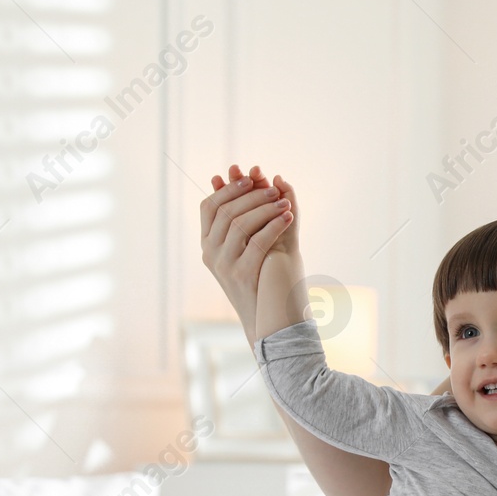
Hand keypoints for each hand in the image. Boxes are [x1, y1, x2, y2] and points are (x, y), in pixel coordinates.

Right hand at [200, 163, 297, 327]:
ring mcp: (223, 265)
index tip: (250, 177)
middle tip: (273, 189)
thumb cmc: (262, 278)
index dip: (228, 189)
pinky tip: (289, 218)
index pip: (209, 206)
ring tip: (285, 204)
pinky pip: (256, 242)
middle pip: (226, 211)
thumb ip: (248, 214)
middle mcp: (210, 253)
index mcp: (208, 244)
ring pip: (240, 224)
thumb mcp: (250, 246)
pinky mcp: (241, 275)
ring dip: (265, 208)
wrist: (266, 320)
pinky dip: (274, 226)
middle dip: (251, 196)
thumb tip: (247, 175)